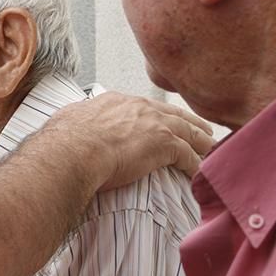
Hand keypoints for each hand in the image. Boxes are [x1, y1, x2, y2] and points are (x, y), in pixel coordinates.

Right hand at [43, 91, 212, 189]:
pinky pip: (189, 156)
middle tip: (203, 131)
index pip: (146, 106)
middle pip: (175, 114)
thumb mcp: (69, 122)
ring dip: (202, 144)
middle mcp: (139, 107)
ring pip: (189, 132)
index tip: (166, 120)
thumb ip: (78, 123)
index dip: (159, 115)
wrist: (71, 152)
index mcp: (116, 102)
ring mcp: (155, 124)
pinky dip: (196, 165)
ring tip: (212, 152)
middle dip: (191, 123)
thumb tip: (69, 128)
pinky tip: (200, 173)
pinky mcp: (164, 145)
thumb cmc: (63, 142)